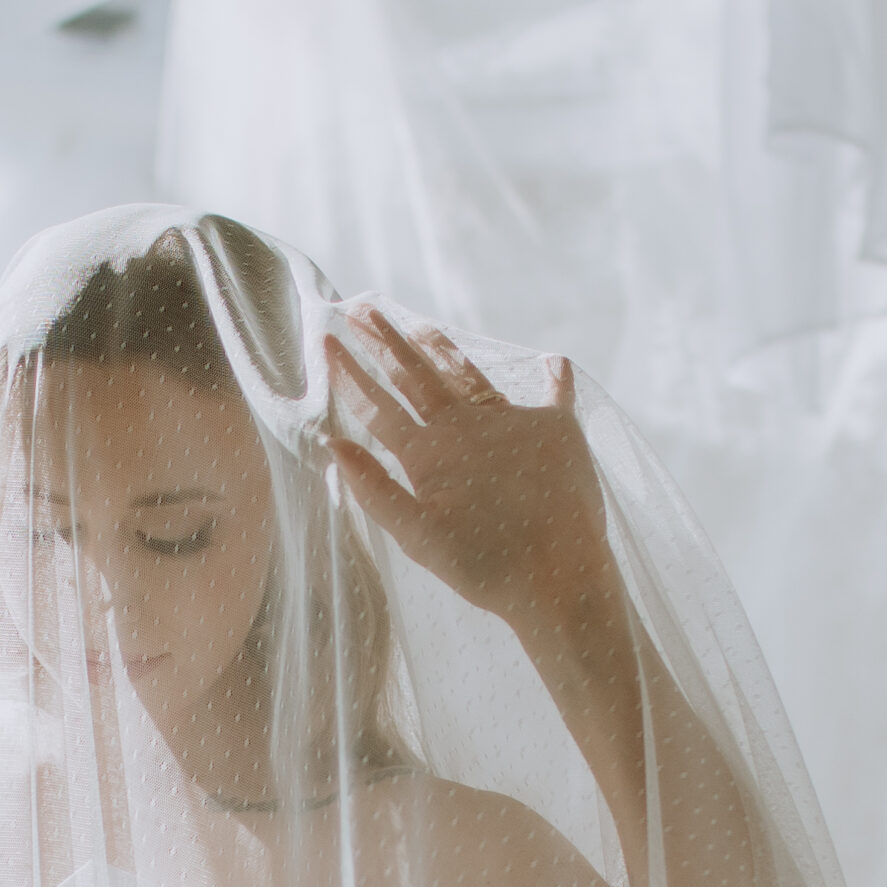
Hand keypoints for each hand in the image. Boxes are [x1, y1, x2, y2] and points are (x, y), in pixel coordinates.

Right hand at [326, 308, 613, 637]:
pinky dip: (554, 378)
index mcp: (431, 454)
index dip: (350, 373)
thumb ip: (375, 492)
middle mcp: (468, 426)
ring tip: (421, 325)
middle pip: (418, 375)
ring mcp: (513, 423)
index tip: (326, 341)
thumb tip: (335, 446)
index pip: (380, 406)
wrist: (560, 578)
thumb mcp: (417, 540)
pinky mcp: (557, 430)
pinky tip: (553, 359)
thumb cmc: (485, 568)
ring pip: (468, 374)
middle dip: (386, 340)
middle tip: (361, 308)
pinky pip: (555, 394)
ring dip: (441, 348)